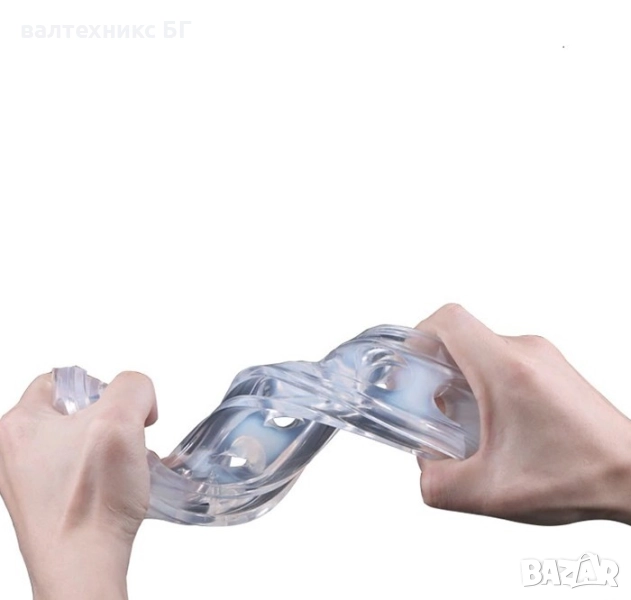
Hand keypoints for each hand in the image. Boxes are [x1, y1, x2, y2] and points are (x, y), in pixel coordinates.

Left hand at [0, 371, 157, 598]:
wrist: (82, 569)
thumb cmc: (90, 502)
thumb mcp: (119, 419)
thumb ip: (133, 387)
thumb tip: (140, 399)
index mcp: (20, 424)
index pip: (62, 378)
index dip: (101, 387)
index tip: (119, 411)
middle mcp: (17, 451)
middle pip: (77, 411)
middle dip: (112, 420)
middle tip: (127, 440)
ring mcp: (31, 480)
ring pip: (84, 441)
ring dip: (114, 446)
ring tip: (130, 466)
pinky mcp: (48, 503)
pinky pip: (84, 471)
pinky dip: (108, 472)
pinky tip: (125, 485)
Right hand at [416, 304, 630, 524]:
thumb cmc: (580, 476)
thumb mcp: (493, 493)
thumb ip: (439, 485)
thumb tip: (424, 470)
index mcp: (506, 369)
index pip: (448, 319)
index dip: (417, 337)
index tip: (411, 367)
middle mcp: (525, 351)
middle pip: (461, 336)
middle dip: (437, 369)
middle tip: (434, 405)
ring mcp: (542, 356)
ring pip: (482, 349)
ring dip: (463, 379)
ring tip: (467, 422)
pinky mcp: (552, 367)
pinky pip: (504, 360)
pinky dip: (487, 384)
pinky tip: (495, 424)